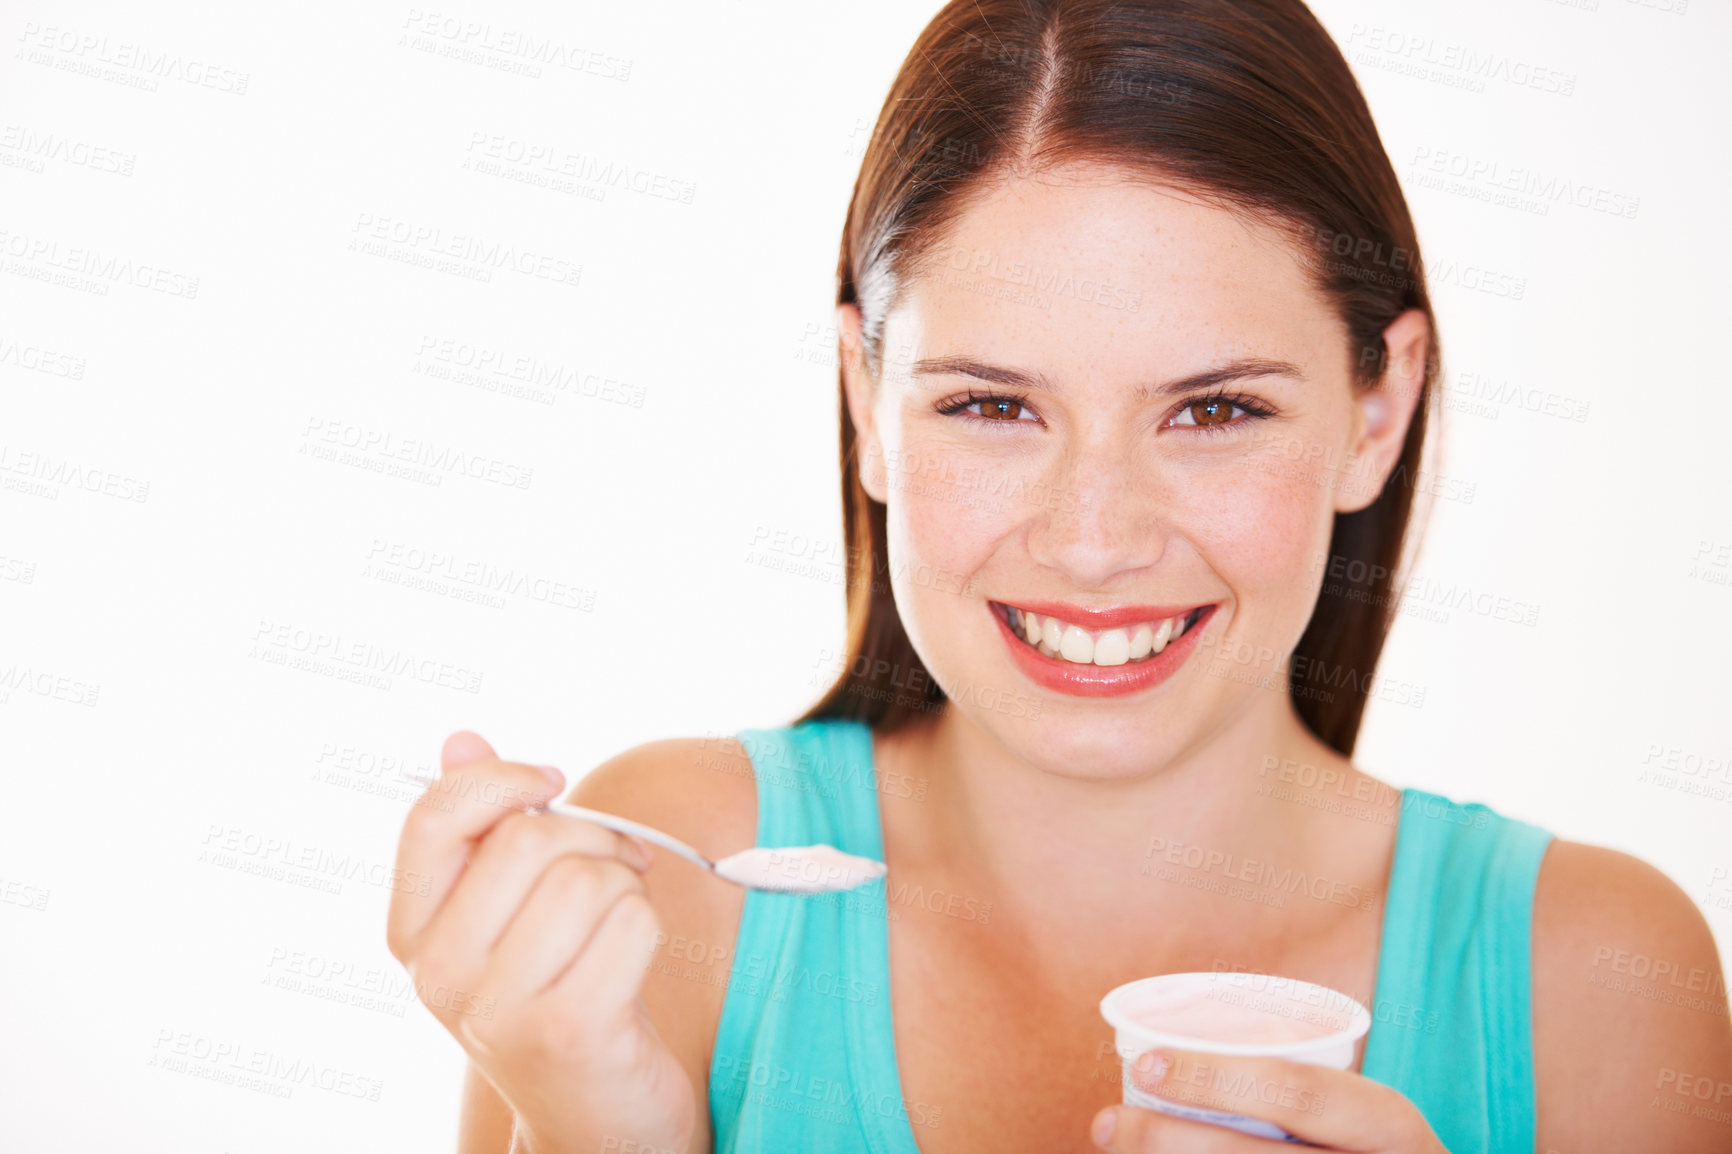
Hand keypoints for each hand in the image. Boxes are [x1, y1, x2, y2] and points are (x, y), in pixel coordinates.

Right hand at [385, 731, 695, 1153]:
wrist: (597, 1113)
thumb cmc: (559, 989)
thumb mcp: (508, 911)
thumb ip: (481, 827)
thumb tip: (459, 739)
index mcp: (412, 933)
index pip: (434, 817)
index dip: (504, 778)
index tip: (551, 781)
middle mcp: (438, 976)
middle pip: (529, 837)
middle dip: (593, 837)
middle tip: (615, 865)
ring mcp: (497, 1010)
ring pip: (588, 877)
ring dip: (627, 887)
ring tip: (618, 926)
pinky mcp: (567, 1030)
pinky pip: (632, 922)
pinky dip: (649, 929)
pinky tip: (632, 965)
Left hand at [1090, 1047, 1449, 1151]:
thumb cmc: (1369, 1152)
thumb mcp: (1363, 1116)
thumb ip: (1299, 1088)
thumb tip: (1165, 1052)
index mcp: (1392, 1126)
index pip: (1295, 1091)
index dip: (1213, 1078)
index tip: (1145, 1066)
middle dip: (1162, 1140)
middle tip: (1104, 1122)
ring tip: (1111, 1151)